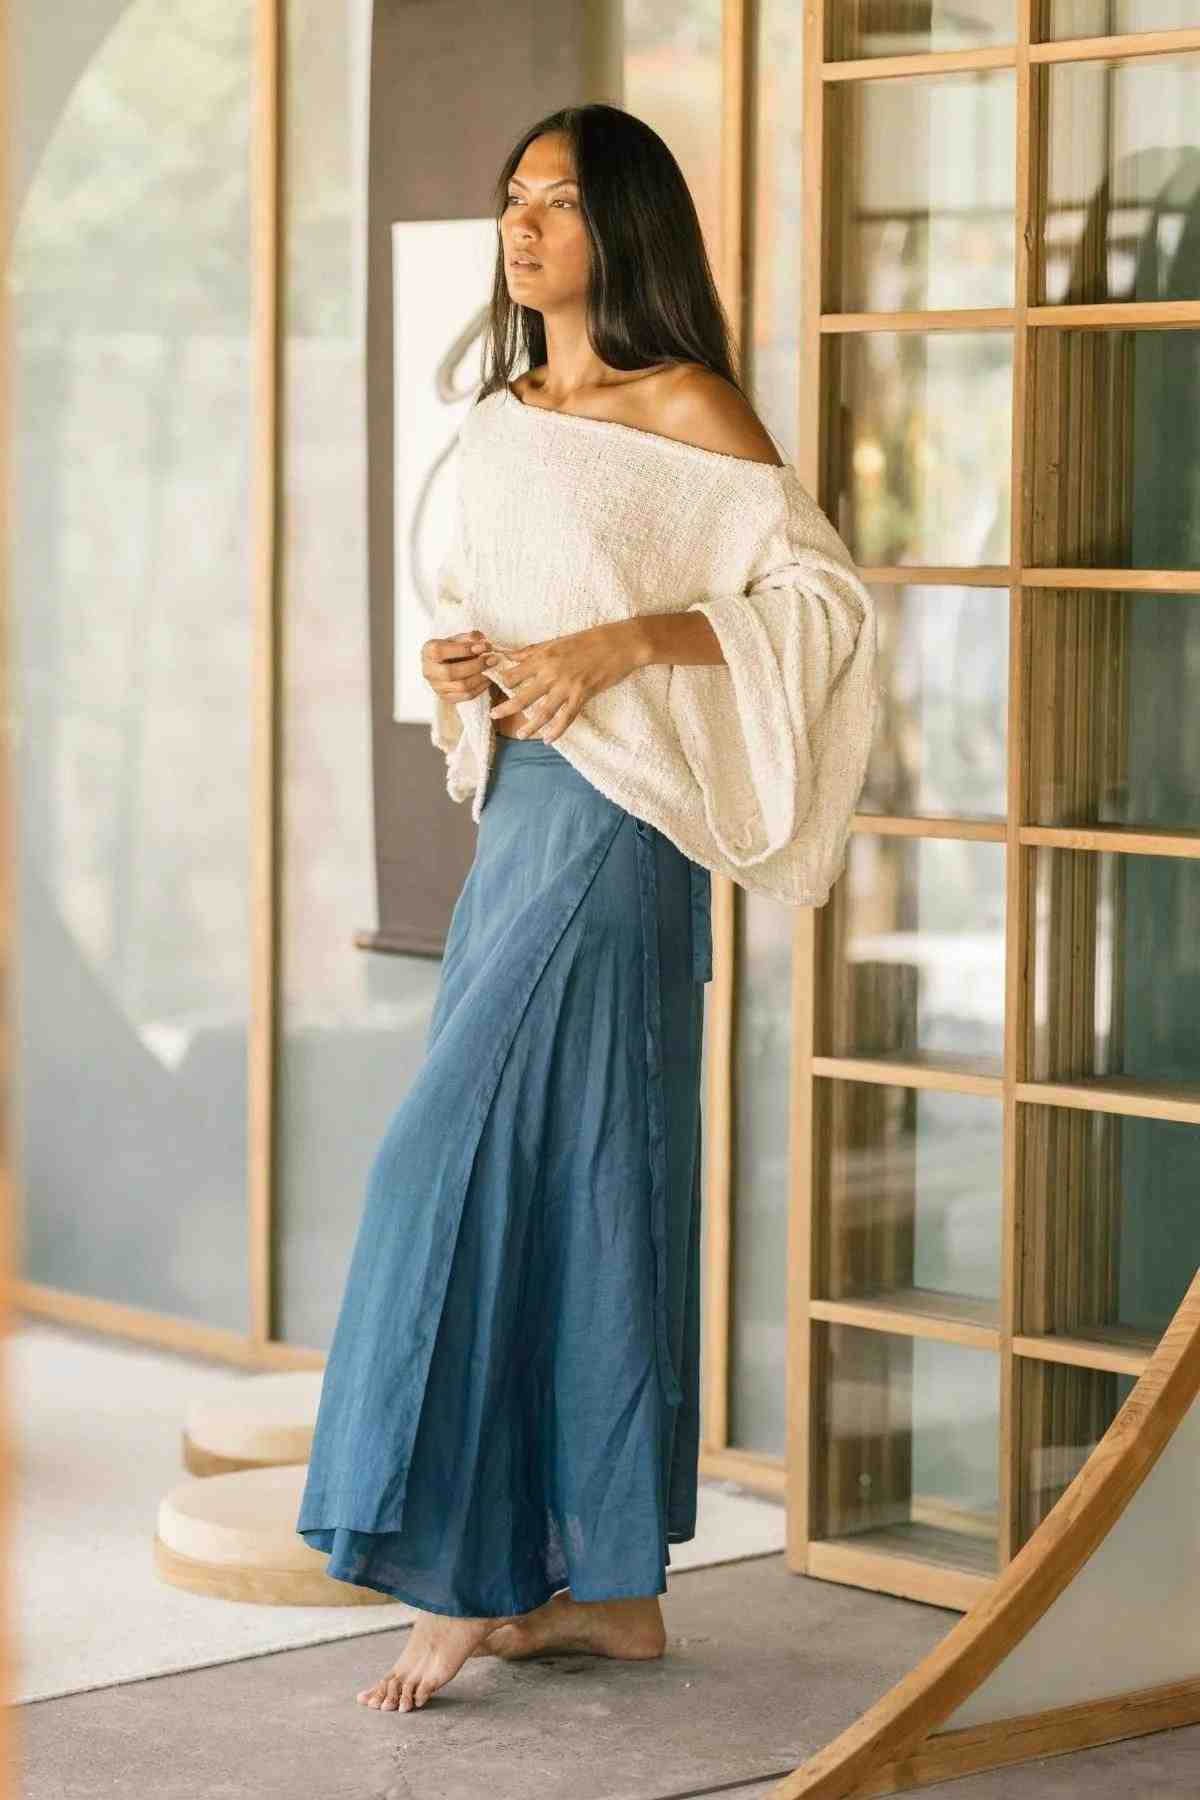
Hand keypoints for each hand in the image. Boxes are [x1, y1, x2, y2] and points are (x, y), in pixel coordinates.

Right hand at [421, 631, 493, 703]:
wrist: (448, 663)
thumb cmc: (454, 648)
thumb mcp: (459, 638)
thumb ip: (470, 637)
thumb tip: (483, 643)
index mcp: (428, 651)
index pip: (440, 651)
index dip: (463, 649)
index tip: (483, 646)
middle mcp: (429, 671)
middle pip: (451, 672)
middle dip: (475, 665)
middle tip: (492, 658)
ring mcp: (437, 687)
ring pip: (461, 686)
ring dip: (481, 677)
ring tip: (492, 667)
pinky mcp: (447, 697)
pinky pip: (467, 696)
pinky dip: (481, 687)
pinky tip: (489, 678)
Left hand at [486, 621, 643, 742]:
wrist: (620, 642)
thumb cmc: (590, 639)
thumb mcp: (557, 640)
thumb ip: (533, 651)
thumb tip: (511, 655)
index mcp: (543, 656)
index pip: (514, 672)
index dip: (501, 681)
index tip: (492, 688)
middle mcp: (551, 672)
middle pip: (522, 695)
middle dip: (506, 707)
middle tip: (493, 715)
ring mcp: (567, 685)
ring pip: (542, 711)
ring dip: (529, 725)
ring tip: (520, 735)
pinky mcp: (582, 695)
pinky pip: (566, 718)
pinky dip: (556, 731)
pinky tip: (548, 740)